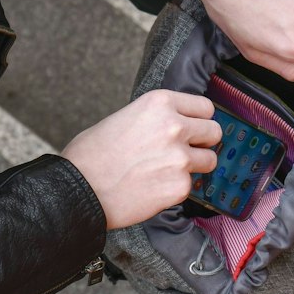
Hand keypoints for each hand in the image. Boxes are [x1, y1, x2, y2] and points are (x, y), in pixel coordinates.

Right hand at [63, 91, 220, 228]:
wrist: (79, 189)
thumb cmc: (91, 155)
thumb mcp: (124, 117)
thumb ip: (155, 119)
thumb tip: (177, 124)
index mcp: (159, 103)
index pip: (205, 107)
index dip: (198, 120)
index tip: (192, 129)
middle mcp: (174, 126)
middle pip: (214, 132)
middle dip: (202, 143)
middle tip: (185, 151)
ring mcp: (180, 157)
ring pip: (209, 160)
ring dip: (194, 167)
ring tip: (167, 172)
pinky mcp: (180, 186)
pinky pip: (191, 186)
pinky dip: (176, 189)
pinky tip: (153, 188)